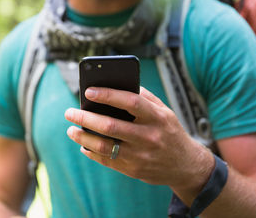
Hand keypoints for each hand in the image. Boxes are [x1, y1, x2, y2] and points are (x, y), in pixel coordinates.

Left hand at [65, 86, 213, 194]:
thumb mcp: (164, 111)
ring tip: (71, 130)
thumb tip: (116, 85)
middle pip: (111, 126)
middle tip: (70, 112)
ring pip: (104, 146)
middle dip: (86, 118)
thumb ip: (144, 97)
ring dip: (83, 137)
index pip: (130, 102)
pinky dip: (91, 152)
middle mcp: (149, 136)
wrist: (185, 165)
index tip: (88, 91)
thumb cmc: (170, 132)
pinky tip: (83, 145)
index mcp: (157, 117)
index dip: (108, 95)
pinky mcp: (134, 169)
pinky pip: (107, 160)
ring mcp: (141, 155)